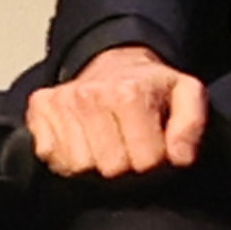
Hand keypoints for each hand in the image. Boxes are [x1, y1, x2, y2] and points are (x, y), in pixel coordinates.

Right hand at [23, 43, 209, 178]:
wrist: (116, 61)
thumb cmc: (152, 86)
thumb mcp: (187, 94)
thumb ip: (191, 124)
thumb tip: (179, 157)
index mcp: (129, 93)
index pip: (145, 161)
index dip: (155, 161)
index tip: (155, 148)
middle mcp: (89, 96)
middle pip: (111, 167)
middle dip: (126, 164)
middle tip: (130, 145)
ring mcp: (61, 103)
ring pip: (79, 167)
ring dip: (96, 163)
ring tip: (108, 143)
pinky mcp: (39, 110)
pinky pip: (51, 157)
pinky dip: (67, 157)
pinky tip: (84, 141)